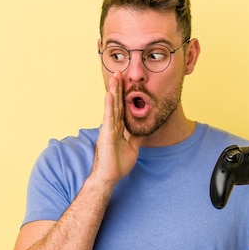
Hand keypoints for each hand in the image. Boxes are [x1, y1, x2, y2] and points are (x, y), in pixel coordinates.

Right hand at [91, 71, 143, 185]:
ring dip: (113, 91)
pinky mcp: (106, 134)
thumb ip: (135, 136)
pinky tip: (110, 94)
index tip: (125, 82)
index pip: (121, 108)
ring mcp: (108, 129)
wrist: (108, 177)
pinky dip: (109, 105)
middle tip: (119, 72)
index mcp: (117, 128)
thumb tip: (142, 128)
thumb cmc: (117, 164)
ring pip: (112, 106)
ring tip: (115, 77)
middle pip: (116, 103)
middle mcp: (111, 126)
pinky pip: (108, 117)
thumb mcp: (132, 147)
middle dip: (118, 87)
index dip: (123, 95)